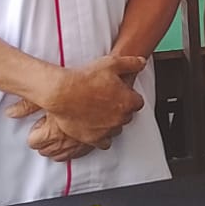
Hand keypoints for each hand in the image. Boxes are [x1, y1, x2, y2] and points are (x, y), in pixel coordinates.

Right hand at [7, 55, 146, 152]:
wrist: (62, 93)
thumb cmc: (85, 78)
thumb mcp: (111, 63)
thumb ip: (131, 63)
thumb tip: (141, 62)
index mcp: (127, 101)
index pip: (138, 102)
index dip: (129, 95)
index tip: (121, 92)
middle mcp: (120, 118)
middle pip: (127, 115)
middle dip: (121, 108)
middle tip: (108, 99)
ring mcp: (107, 130)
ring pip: (116, 128)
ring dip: (112, 122)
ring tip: (101, 112)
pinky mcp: (94, 138)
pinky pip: (105, 142)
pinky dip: (102, 136)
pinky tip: (96, 127)